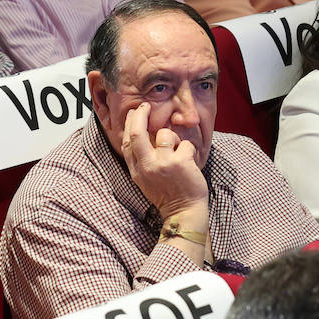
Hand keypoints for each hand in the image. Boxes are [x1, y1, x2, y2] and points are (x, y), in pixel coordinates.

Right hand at [120, 103, 208, 222]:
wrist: (183, 212)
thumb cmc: (167, 195)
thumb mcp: (145, 180)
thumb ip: (141, 160)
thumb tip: (142, 135)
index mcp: (137, 171)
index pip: (127, 141)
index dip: (130, 123)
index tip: (135, 113)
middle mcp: (147, 166)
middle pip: (137, 132)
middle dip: (140, 115)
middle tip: (146, 106)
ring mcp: (163, 164)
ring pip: (166, 134)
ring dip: (174, 138)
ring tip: (178, 152)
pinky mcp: (180, 163)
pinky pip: (185, 144)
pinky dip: (190, 150)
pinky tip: (190, 163)